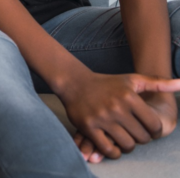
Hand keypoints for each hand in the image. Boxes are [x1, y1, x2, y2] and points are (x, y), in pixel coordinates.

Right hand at [59, 72, 179, 160]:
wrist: (74, 82)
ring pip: (127, 144)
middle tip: (135, 134)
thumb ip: (158, 83)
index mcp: (129, 96)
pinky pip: (108, 149)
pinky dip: (113, 152)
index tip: (148, 129)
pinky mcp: (88, 127)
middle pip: (141, 137)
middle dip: (141, 138)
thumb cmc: (107, 83)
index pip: (154, 125)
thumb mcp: (132, 80)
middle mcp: (116, 107)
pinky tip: (113, 146)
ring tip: (125, 139)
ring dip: (128, 146)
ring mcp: (102, 118)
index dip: (155, 131)